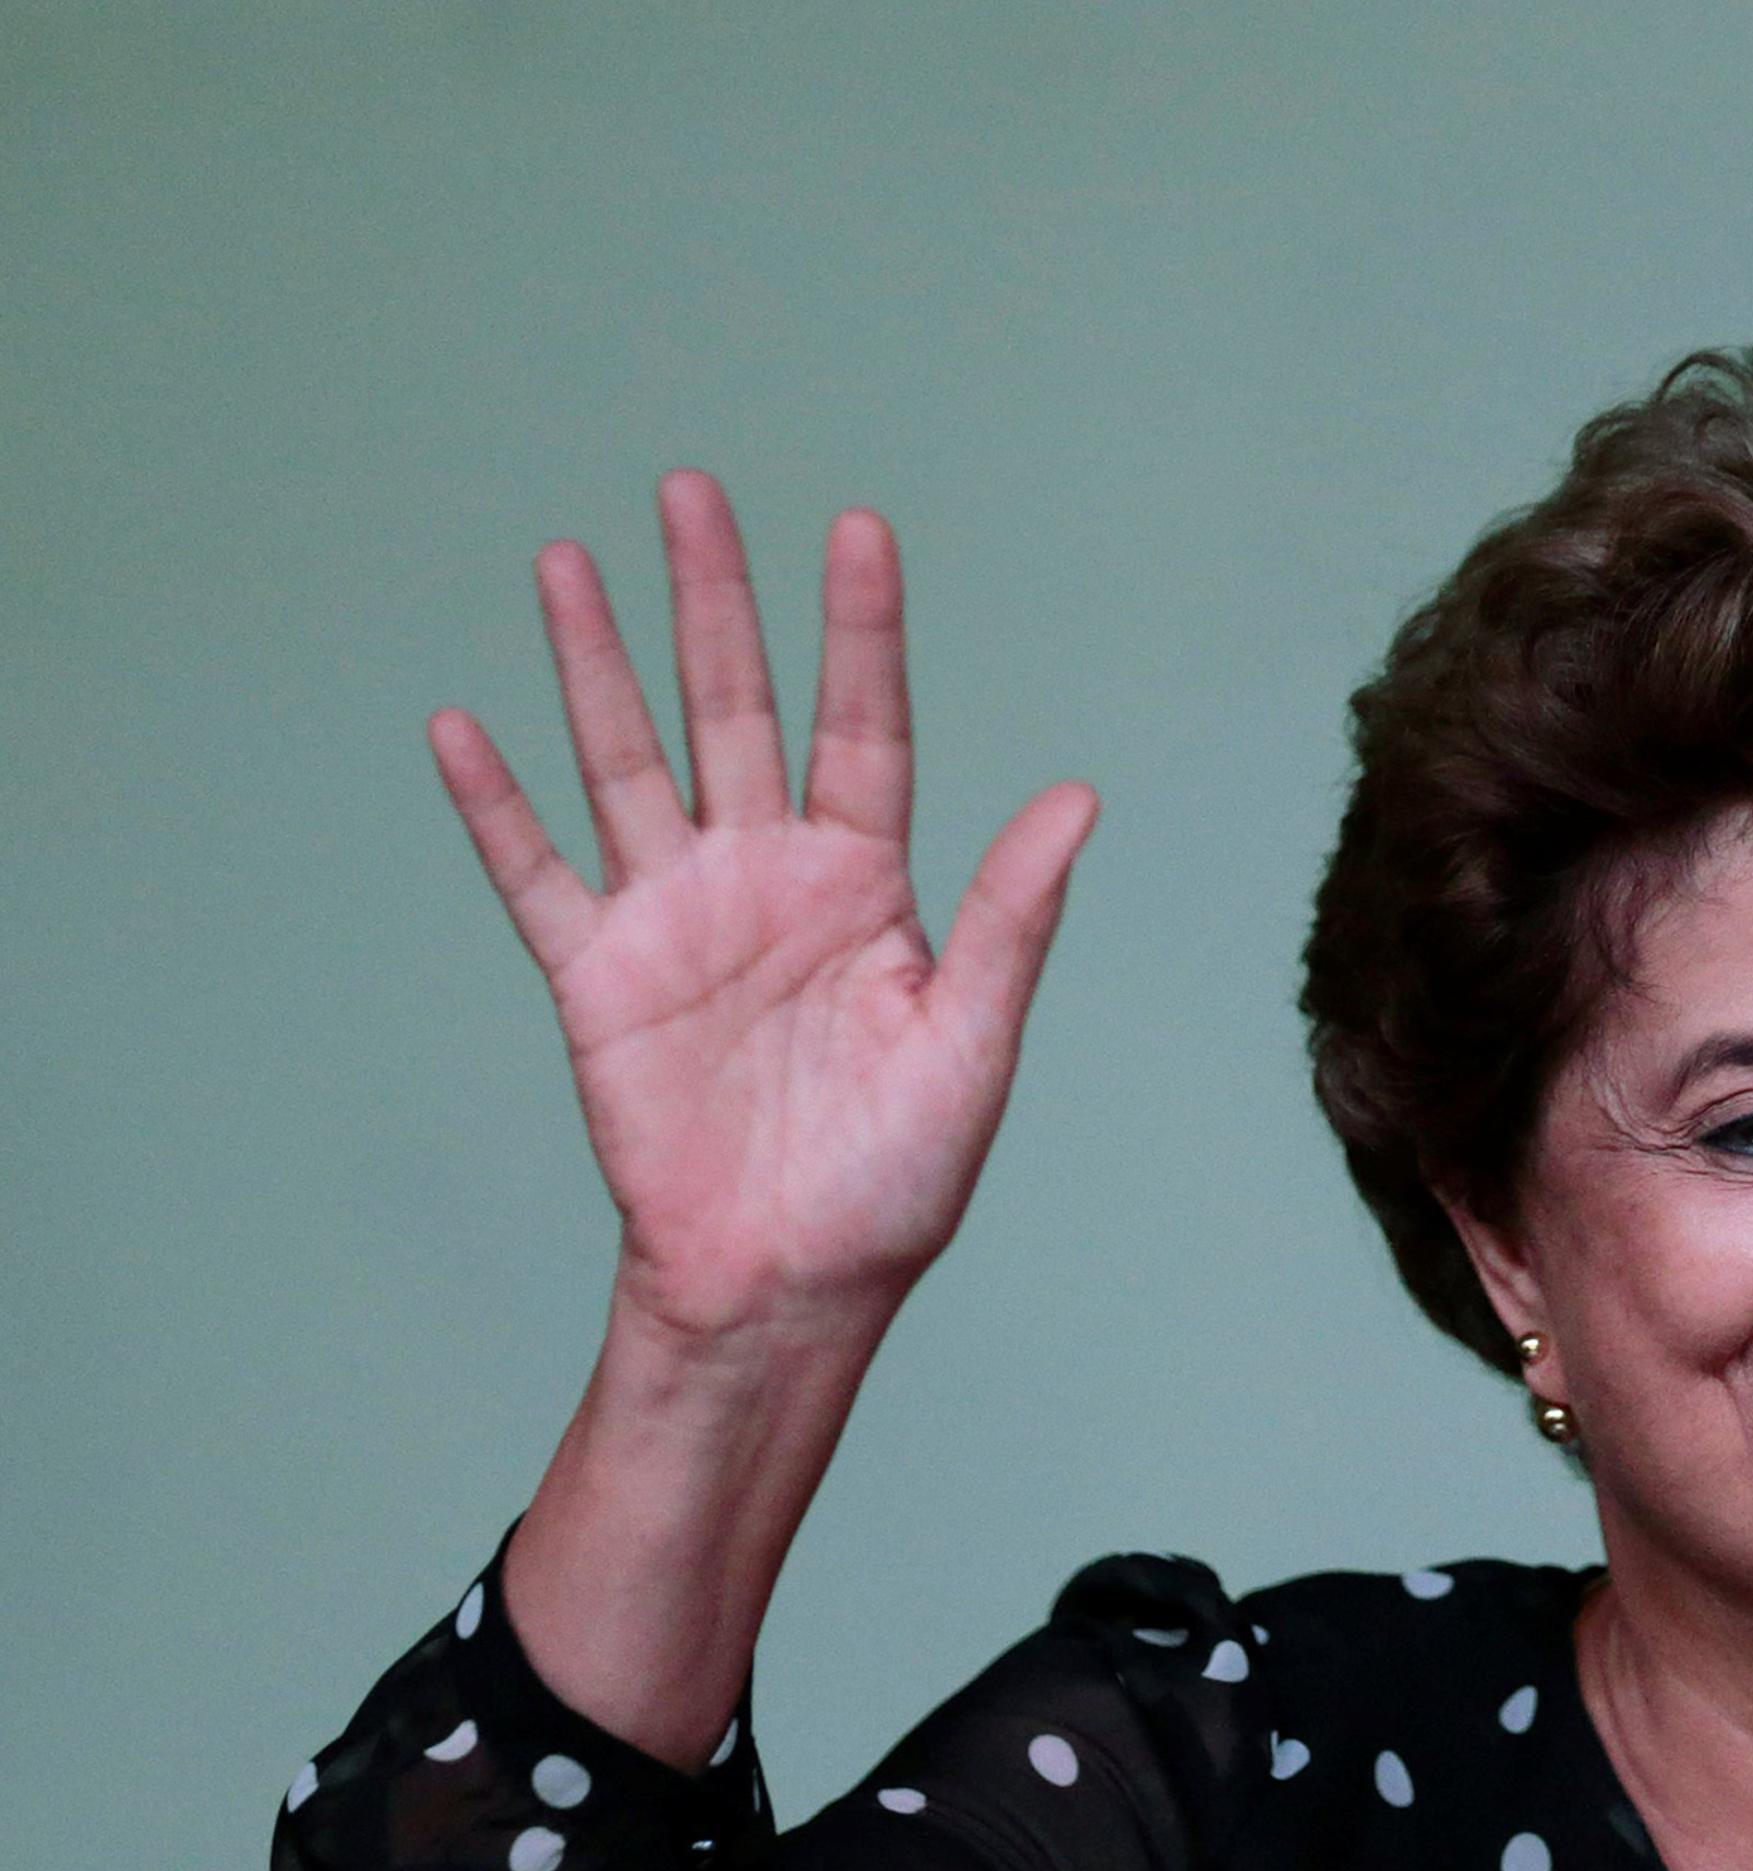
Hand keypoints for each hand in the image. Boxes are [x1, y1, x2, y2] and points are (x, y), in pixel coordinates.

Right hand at [432, 472, 1096, 1346]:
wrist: (793, 1283)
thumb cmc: (896, 1180)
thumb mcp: (973, 1044)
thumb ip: (1011, 916)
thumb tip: (1077, 797)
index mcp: (866, 888)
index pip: (864, 727)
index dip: (860, 631)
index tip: (860, 527)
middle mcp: (766, 879)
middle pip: (735, 709)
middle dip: (714, 601)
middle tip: (691, 489)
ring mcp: (676, 920)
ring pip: (627, 759)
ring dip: (594, 663)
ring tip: (567, 558)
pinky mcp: (599, 979)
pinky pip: (538, 875)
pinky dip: (496, 806)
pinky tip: (461, 724)